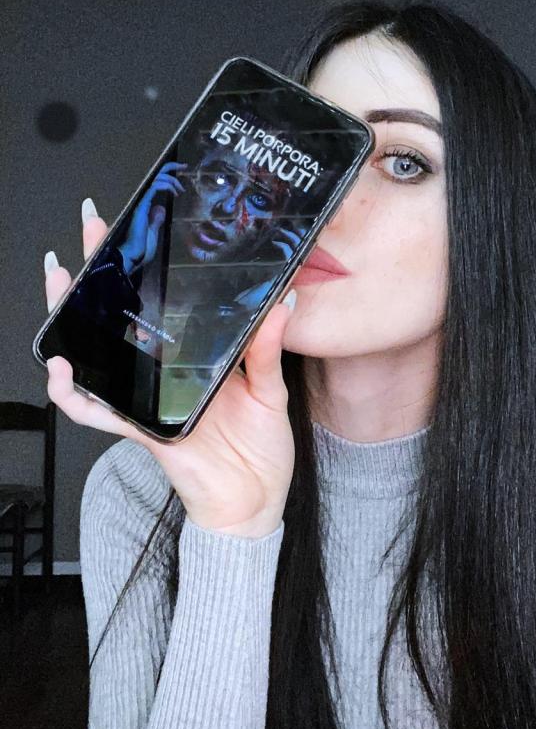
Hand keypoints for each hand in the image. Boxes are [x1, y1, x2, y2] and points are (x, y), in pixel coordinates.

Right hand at [43, 199, 298, 537]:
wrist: (255, 502)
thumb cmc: (260, 449)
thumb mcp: (271, 391)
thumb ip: (269, 350)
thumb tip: (281, 303)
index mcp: (197, 357)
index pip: (166, 302)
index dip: (148, 267)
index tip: (142, 227)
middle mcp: (166, 372)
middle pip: (121, 316)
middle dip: (100, 274)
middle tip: (90, 234)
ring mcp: (149, 398)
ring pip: (96, 353)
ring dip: (72, 320)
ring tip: (61, 286)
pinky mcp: (142, 427)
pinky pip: (98, 410)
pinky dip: (74, 393)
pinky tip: (61, 370)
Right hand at [117, 162, 185, 275]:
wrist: (129, 260)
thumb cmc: (139, 252)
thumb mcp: (151, 234)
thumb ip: (155, 221)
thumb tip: (161, 208)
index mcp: (141, 207)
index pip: (153, 185)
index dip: (166, 176)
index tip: (179, 172)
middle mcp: (138, 202)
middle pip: (153, 177)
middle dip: (170, 169)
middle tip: (183, 167)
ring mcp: (139, 203)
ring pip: (154, 179)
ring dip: (170, 179)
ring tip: (180, 188)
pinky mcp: (140, 205)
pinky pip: (154, 187)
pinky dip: (166, 185)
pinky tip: (174, 191)